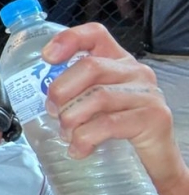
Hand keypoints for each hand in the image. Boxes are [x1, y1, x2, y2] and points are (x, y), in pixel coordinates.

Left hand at [42, 23, 186, 190]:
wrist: (154, 160)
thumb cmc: (119, 128)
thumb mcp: (94, 104)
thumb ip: (74, 93)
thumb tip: (39, 98)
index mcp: (118, 62)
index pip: (95, 35)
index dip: (69, 40)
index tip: (47, 58)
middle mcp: (136, 72)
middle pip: (90, 67)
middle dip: (61, 91)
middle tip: (52, 112)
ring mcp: (147, 94)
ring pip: (98, 96)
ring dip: (72, 118)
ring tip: (66, 135)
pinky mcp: (154, 118)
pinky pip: (109, 124)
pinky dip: (85, 138)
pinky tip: (78, 149)